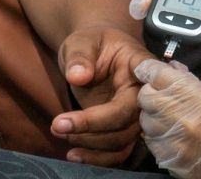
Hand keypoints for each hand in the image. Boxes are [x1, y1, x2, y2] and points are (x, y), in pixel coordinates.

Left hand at [52, 25, 150, 165]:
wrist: (91, 54)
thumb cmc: (89, 43)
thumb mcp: (80, 42)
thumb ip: (80, 56)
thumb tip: (78, 76)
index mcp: (138, 64)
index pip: (143, 85)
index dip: (131, 103)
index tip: (106, 110)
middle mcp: (142, 91)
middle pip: (129, 119)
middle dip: (94, 127)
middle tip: (58, 125)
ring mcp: (134, 113)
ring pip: (123, 139)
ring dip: (92, 145)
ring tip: (61, 134)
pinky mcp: (123, 128)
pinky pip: (118, 150)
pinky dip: (98, 158)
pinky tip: (75, 155)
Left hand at [134, 60, 200, 177]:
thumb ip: (195, 85)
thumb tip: (174, 71)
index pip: (160, 77)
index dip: (150, 69)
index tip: (147, 68)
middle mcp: (185, 122)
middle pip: (146, 98)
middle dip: (152, 91)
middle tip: (163, 92)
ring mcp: (178, 146)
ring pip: (145, 122)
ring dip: (153, 115)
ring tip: (171, 115)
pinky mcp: (175, 164)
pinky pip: (153, 145)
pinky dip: (158, 136)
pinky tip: (173, 134)